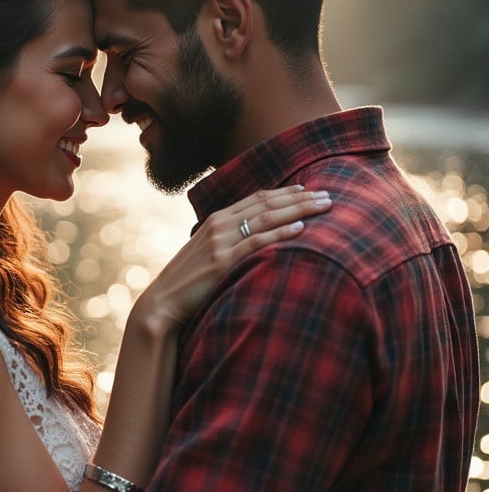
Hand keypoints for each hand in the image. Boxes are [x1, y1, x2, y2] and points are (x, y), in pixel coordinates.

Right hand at [133, 185, 331, 332]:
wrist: (163, 301)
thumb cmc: (188, 281)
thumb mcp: (207, 253)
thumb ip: (228, 241)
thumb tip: (253, 241)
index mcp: (216, 219)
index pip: (257, 198)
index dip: (285, 192)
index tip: (308, 189)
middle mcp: (220, 224)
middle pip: (267, 203)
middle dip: (300, 197)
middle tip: (328, 194)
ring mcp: (221, 241)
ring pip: (267, 217)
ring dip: (299, 209)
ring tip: (324, 206)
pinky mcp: (223, 261)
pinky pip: (257, 242)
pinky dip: (281, 232)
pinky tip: (301, 228)